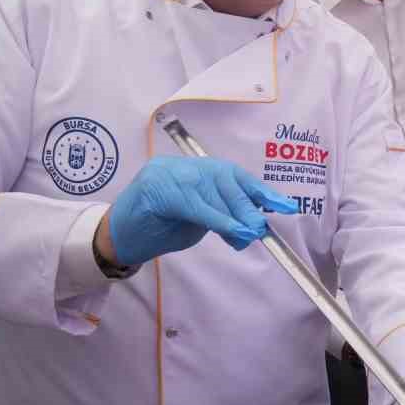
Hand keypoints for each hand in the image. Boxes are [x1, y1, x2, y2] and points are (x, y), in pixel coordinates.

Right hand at [102, 157, 297, 267]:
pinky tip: (231, 231)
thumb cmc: (160, 229)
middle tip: (260, 228)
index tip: (286, 207)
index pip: (234, 176)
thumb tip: (255, 225)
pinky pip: (193, 203)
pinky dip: (216, 219)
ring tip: (248, 233)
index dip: (261, 191)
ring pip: (210, 190)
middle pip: (225, 180)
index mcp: (195, 168)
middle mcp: (181, 165)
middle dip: (247, 206)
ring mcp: (165, 172)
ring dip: (234, 215)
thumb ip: (224, 216)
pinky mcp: (154, 188)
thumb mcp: (199, 222)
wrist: (117, 239)